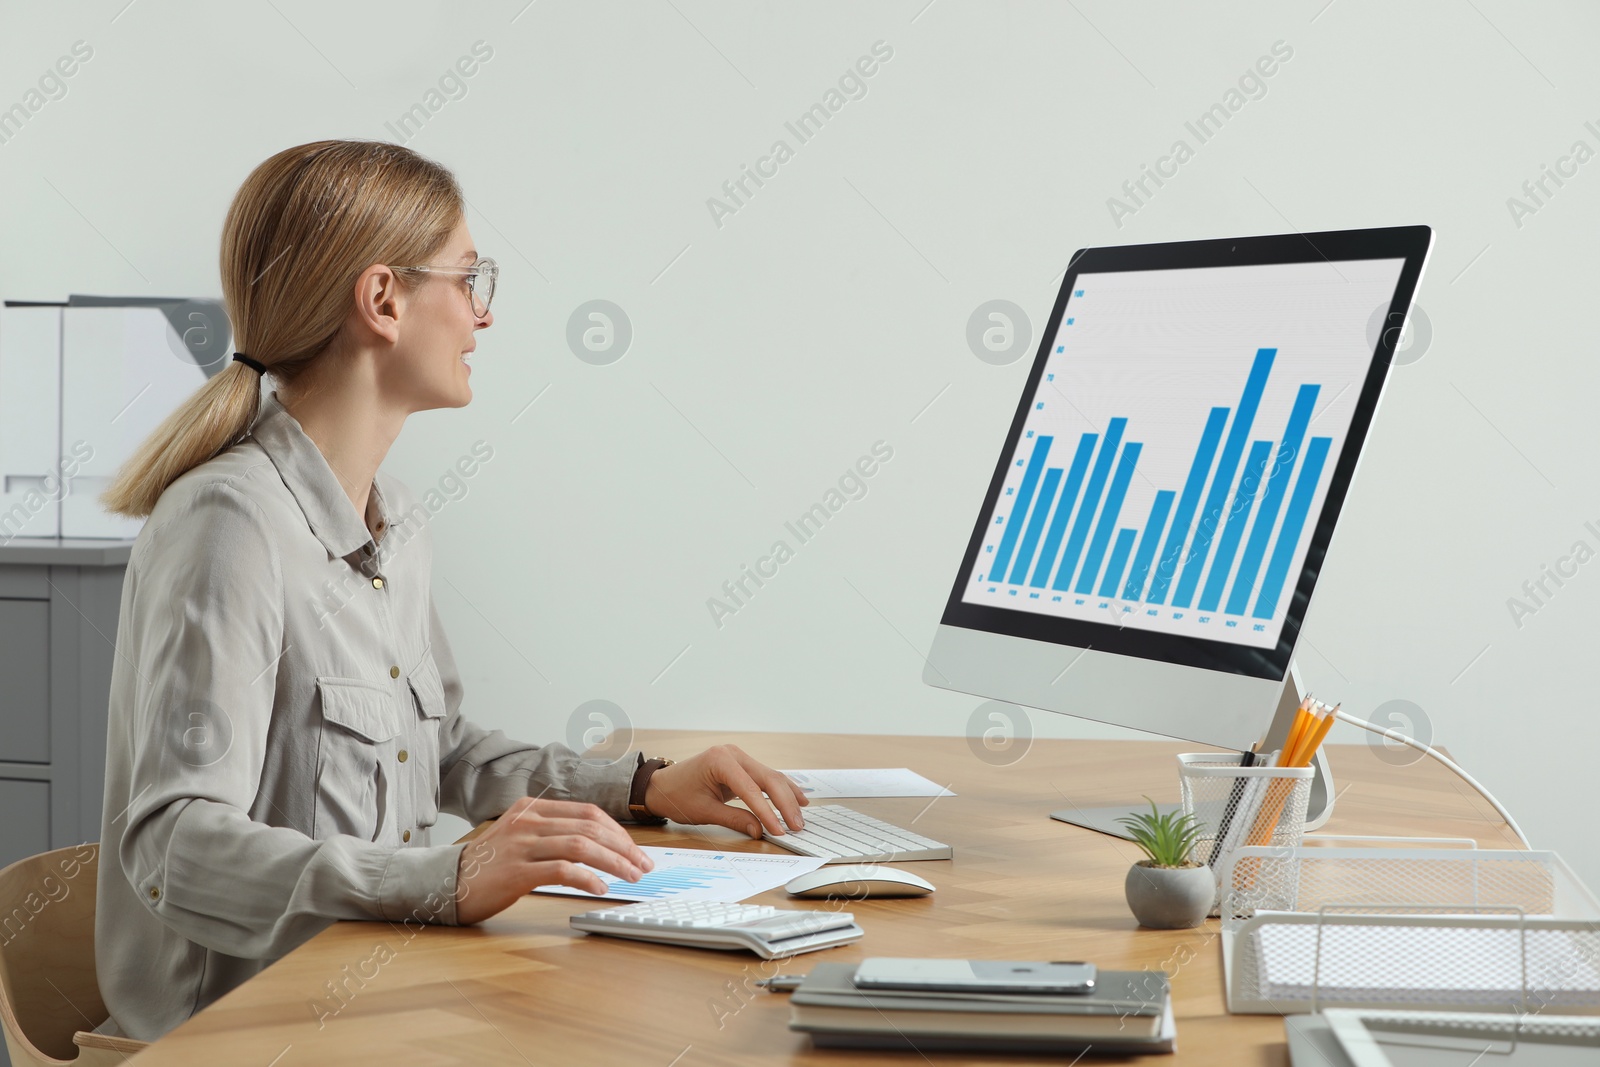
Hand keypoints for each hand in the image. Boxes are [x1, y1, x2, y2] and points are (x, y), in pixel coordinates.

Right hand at [454, 796, 654, 924]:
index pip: (588, 812)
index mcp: (533, 809)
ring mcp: (522, 844)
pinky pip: (562, 869)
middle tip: (643, 865)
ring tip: (631, 877)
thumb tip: (598, 845)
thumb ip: (552, 833)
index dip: (618, 832)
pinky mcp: (517, 871)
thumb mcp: (520, 837)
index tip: (635, 850)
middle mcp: (529, 822)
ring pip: (581, 845)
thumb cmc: (487, 865)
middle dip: (624, 847)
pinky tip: (601, 888)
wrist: (445, 883)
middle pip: (590, 827)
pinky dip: (588, 878)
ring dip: (613, 862)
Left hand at [642, 744, 808, 839]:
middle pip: (768, 779)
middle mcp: (732, 754)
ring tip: (800, 817)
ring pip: (771, 776)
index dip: (768, 812)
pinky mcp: (741, 764)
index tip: (780, 830)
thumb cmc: (677, 796)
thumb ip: (734, 819)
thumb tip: (759, 830)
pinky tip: (797, 798)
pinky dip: (781, 789)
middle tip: (796, 826)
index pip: (751, 789)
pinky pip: (765, 777)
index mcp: (720, 761)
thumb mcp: (705, 811)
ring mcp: (738, 756)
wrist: (661, 786)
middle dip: (785, 804)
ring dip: (787, 797)